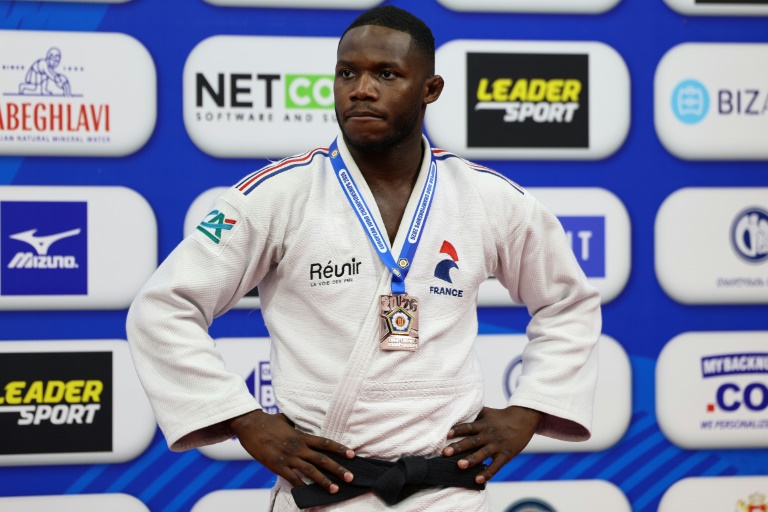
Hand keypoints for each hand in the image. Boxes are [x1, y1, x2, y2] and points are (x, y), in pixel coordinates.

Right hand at [229, 410, 354, 492]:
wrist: (250, 425)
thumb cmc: (267, 421)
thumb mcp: (285, 420)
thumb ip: (294, 423)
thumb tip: (297, 421)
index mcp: (302, 436)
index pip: (325, 442)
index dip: (340, 448)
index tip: (352, 454)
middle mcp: (298, 447)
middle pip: (322, 459)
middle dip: (338, 469)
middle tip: (350, 477)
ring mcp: (288, 457)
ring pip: (311, 471)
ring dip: (324, 481)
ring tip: (335, 489)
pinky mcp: (277, 465)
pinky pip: (292, 478)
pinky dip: (300, 486)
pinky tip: (307, 493)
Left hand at [442, 406, 542, 483]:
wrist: (524, 419)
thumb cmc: (501, 417)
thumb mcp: (487, 412)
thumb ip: (473, 415)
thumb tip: (454, 414)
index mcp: (483, 424)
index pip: (468, 427)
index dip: (458, 430)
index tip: (447, 434)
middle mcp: (489, 435)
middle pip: (472, 441)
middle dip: (458, 447)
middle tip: (445, 453)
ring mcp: (497, 446)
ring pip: (483, 454)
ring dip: (471, 460)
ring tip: (460, 465)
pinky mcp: (506, 455)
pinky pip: (496, 466)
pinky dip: (487, 473)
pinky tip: (478, 479)